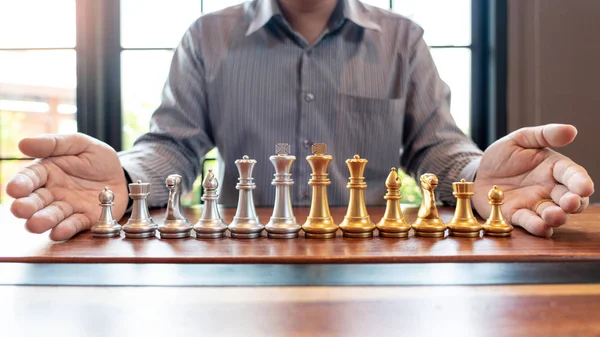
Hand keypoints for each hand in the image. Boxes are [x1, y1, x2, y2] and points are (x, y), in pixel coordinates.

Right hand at [6, 133, 128, 240]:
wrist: (121, 174)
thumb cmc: (96, 157)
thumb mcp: (79, 144)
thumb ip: (53, 144)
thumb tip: (23, 143)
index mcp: (47, 171)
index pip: (29, 178)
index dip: (20, 184)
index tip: (14, 189)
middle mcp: (53, 192)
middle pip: (36, 201)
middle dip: (26, 206)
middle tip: (20, 210)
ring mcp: (68, 207)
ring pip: (52, 216)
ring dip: (43, 221)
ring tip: (36, 224)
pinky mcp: (85, 219)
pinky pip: (74, 225)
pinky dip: (66, 229)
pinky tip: (58, 232)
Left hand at [473, 124, 593, 236]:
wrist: (478, 172)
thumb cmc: (502, 155)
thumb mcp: (520, 139)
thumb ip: (544, 135)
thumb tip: (571, 130)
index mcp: (553, 168)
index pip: (572, 175)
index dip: (580, 182)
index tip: (584, 188)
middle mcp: (549, 189)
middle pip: (568, 199)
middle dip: (573, 202)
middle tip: (570, 203)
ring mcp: (534, 204)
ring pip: (552, 214)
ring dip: (557, 217)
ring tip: (554, 215)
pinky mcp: (517, 215)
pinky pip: (530, 222)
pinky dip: (537, 226)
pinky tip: (541, 227)